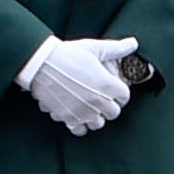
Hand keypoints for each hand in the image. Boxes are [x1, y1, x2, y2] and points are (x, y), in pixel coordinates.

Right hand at [15, 35, 130, 134]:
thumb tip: (133, 43)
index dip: (120, 93)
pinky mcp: (68, 118)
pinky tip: (75, 114)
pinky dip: (78, 124)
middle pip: (113, 113)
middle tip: (101, 98)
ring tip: (89, 107)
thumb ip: (116, 48)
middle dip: (109, 106)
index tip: (114, 90)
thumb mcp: (94, 48)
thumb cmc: (67, 54)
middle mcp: (98, 102)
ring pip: (98, 124)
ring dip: (95, 117)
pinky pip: (79, 130)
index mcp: (108, 85)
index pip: (125, 96)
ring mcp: (83, 112)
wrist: (40, 63)